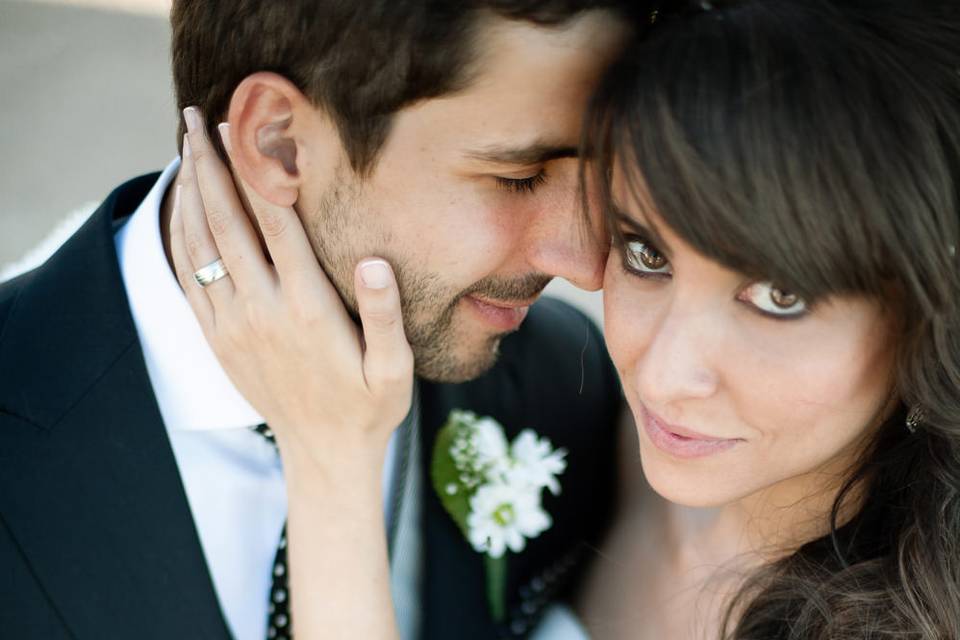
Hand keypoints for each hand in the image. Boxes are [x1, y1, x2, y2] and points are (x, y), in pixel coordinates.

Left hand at [168, 107, 413, 481]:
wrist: (323, 454)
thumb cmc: (369, 405)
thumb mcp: (395, 368)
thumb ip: (385, 314)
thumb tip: (373, 261)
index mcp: (309, 309)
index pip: (277, 225)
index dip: (259, 172)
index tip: (248, 127)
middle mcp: (263, 311)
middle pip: (227, 223)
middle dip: (211, 165)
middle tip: (197, 117)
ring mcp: (234, 325)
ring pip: (200, 245)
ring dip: (189, 192)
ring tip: (184, 146)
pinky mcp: (218, 338)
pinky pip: (189, 277)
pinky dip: (179, 234)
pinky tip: (180, 206)